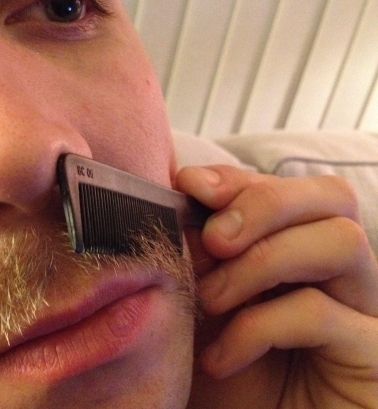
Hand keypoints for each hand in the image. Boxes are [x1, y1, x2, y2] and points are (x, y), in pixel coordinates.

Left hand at [177, 165, 377, 408]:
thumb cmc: (221, 372)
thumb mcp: (202, 302)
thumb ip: (203, 252)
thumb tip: (190, 201)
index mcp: (296, 250)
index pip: (285, 188)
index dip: (239, 179)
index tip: (190, 184)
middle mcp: (336, 272)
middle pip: (331, 196)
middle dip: (264, 202)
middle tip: (214, 237)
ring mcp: (360, 310)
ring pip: (341, 240)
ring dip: (262, 262)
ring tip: (211, 300)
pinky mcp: (370, 355)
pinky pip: (322, 313)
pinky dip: (258, 326)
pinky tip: (220, 358)